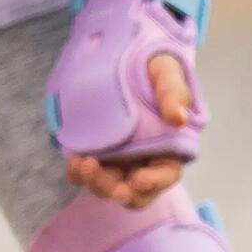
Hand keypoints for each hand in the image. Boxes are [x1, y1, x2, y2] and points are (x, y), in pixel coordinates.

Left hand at [63, 53, 191, 207]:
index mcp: (168, 149)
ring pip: (107, 187)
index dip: (155, 182)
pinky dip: (78, 174)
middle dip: (120, 191)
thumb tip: (178, 118)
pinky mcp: (94, 156)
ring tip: (83, 164)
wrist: (125, 59)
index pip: (166, 175)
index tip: (139, 180)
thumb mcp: (165, 72)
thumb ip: (173, 92)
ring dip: (96, 183)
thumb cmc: (153, 68)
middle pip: (134, 192)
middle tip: (111, 187)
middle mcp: (143, 162)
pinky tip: (73, 162)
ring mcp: (117, 162)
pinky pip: (84, 174)